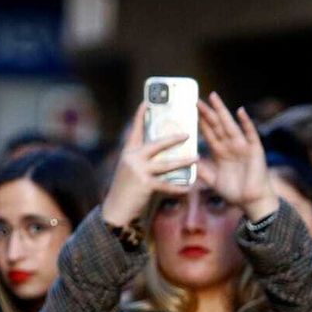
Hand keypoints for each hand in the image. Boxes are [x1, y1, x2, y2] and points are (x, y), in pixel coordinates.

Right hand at [102, 102, 195, 227]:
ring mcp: (138, 171)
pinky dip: (178, 188)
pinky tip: (188, 188)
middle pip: (156, 144)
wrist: (115, 210)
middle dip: (173, 138)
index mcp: (128, 152)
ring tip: (196, 158)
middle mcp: (132, 159)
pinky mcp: (144, 185)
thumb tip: (164, 151)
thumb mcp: (130, 170)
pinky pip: (166, 185)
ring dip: (182, 161)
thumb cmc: (125, 190)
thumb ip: (144, 160)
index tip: (147, 102)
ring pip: (165, 164)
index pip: (135, 130)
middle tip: (188, 134)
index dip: (140, 115)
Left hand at [197, 92, 277, 221]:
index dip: (199, 122)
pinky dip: (246, 123)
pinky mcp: (254, 150)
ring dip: (222, 112)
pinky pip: (250, 134)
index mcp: (220, 152)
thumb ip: (201, 170)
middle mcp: (230, 146)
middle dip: (207, 112)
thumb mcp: (212, 180)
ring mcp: (242, 146)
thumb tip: (187, 161)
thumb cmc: (234, 191)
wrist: (251, 201)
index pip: (208, 133)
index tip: (189, 111)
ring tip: (213, 98)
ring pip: (229, 125)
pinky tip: (240, 112)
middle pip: (216, 125)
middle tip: (196, 98)